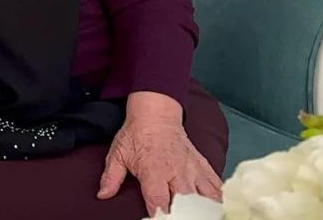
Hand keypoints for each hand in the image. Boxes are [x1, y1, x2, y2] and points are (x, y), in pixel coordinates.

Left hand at [97, 92, 221, 214]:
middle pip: (186, 202)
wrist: (156, 114)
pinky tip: (218, 208)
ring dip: (205, 209)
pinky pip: (216, 185)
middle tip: (181, 219)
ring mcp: (192, 169)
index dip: (160, 214)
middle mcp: (176, 172)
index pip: (159, 201)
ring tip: (204, 216)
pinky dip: (219, 198)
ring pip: (206, 196)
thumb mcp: (118, 154)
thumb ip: (111, 177)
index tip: (159, 219)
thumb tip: (103, 195)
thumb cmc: (136, 135)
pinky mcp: (203, 166)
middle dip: (184, 215)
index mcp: (153, 171)